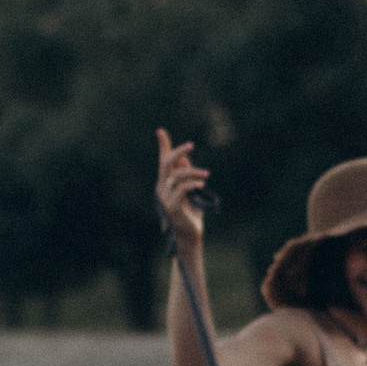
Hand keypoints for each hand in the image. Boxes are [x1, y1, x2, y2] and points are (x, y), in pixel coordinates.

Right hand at [155, 128, 207, 245]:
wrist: (190, 234)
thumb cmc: (191, 213)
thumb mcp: (191, 190)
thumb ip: (187, 175)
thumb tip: (184, 157)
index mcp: (165, 183)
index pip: (163, 161)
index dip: (163, 146)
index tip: (160, 130)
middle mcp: (161, 188)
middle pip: (166, 163)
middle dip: (178, 151)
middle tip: (192, 145)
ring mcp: (165, 198)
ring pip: (177, 176)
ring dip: (193, 172)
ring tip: (206, 174)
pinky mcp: (172, 207)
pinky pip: (182, 189)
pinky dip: (192, 184)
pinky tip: (201, 183)